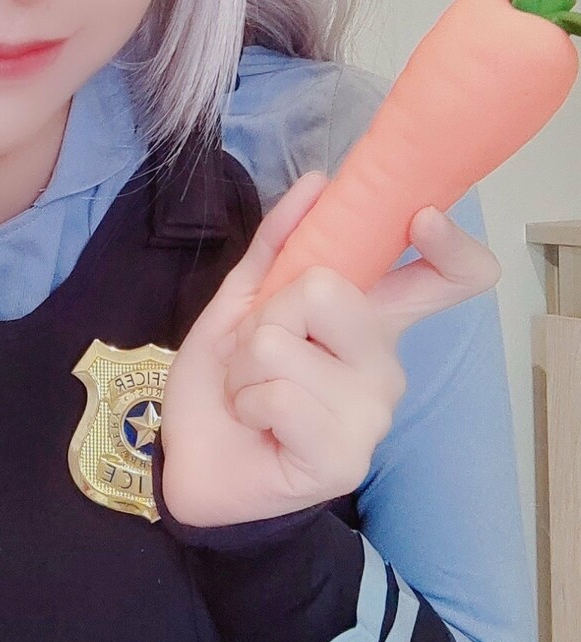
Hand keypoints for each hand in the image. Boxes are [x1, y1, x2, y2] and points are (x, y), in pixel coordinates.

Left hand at [157, 168, 501, 529]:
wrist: (190, 459)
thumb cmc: (226, 381)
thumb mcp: (242, 301)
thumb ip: (278, 243)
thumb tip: (318, 182)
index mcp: (370, 321)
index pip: (451, 280)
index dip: (451, 245)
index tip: (421, 217)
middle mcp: (384, 364)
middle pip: (329, 289)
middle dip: (265, 314)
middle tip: (257, 353)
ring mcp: (371, 413)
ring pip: (284, 343)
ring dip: (245, 367)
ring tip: (251, 393)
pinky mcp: (346, 457)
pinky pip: (280, 394)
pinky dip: (247, 402)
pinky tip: (257, 425)